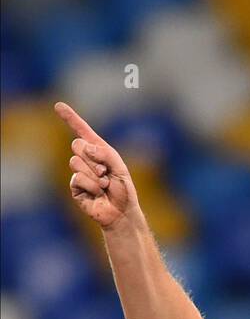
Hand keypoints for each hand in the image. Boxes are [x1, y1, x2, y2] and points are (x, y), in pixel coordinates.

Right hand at [55, 101, 139, 228]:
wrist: (121, 213)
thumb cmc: (123, 190)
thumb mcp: (120, 167)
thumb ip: (105, 153)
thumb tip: (86, 147)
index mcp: (98, 151)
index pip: (81, 131)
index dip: (70, 118)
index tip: (58, 106)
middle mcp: (86, 160)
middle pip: (76, 145)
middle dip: (92, 158)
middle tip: (105, 172)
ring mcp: (79, 173)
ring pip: (75, 161)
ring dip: (94, 174)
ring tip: (104, 184)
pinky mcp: (75, 187)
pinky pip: (77, 178)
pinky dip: (91, 185)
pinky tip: (98, 192)